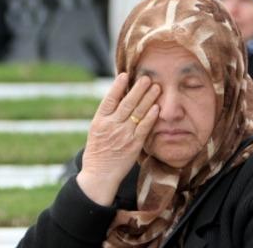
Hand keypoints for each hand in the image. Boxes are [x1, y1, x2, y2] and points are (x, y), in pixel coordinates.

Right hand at [76, 73, 159, 205]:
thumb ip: (107, 116)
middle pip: (127, 103)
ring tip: (156, 87)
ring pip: (138, 113)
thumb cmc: (97, 152)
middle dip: (138, 89)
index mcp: (100, 121)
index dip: (117, 86)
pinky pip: (144, 128)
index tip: (125, 75)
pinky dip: (150, 117)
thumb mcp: (96, 130)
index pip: (109, 100)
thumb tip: (118, 98)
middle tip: (148, 78)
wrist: (99, 176)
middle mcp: (112, 126)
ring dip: (148, 98)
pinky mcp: (134, 145)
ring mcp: (123, 135)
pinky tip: (156, 107)